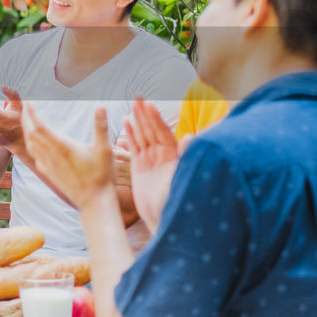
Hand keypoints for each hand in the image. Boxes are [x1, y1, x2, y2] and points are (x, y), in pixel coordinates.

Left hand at [20, 102, 115, 209]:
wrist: (94, 202)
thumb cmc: (102, 176)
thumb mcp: (105, 149)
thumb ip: (101, 127)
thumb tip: (100, 106)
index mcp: (62, 147)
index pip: (39, 126)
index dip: (31, 113)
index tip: (27, 102)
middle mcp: (51, 155)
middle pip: (31, 134)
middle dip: (25, 119)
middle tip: (24, 107)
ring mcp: (48, 166)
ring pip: (31, 145)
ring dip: (26, 131)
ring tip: (27, 121)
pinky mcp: (49, 174)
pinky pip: (34, 156)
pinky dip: (30, 145)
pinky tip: (33, 144)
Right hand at [122, 98, 186, 232]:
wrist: (162, 218)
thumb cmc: (175, 200)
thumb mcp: (182, 177)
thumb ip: (186, 156)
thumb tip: (191, 136)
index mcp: (173, 155)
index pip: (163, 132)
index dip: (156, 119)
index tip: (149, 105)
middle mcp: (163, 155)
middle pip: (152, 130)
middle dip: (145, 114)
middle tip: (138, 98)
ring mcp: (151, 159)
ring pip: (143, 135)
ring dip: (137, 120)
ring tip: (132, 105)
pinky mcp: (140, 166)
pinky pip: (134, 147)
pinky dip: (130, 135)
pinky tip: (126, 123)